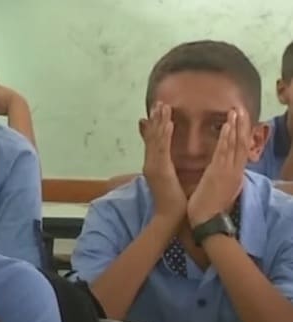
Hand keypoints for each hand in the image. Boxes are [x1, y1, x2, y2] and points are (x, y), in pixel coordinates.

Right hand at [141, 103, 186, 220]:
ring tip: (163, 107)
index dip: (155, 125)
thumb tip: (170, 160)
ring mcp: (154, 166)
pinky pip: (162, 149)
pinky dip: (165, 135)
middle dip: (156, 119)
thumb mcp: (170, 181)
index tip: (159, 110)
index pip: (153, 141)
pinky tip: (169, 123)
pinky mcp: (160, 170)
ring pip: (156, 139)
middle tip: (159, 102)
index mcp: (154, 165)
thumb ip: (169, 168)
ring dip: (160, 122)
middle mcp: (150, 163)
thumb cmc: (174, 201)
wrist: (170, 216)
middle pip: (152, 137)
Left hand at [187, 109, 247, 226]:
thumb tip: (222, 171)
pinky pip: (224, 152)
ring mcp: (228, 172)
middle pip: (242, 144)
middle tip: (241, 110)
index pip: (240, 151)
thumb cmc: (209, 209)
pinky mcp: (219, 173)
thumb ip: (222, 178)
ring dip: (236, 127)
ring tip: (236, 111)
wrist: (207, 223)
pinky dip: (226, 138)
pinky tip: (227, 125)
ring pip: (235, 145)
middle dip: (242, 126)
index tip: (241, 122)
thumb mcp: (219, 190)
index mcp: (234, 175)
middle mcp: (235, 171)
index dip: (242, 135)